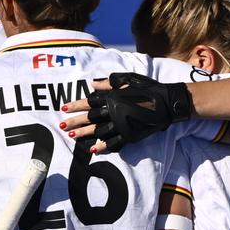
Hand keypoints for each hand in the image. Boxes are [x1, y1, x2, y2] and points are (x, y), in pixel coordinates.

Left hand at [59, 73, 194, 153]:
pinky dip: (103, 147)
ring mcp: (122, 124)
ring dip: (84, 134)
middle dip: (75, 122)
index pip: (89, 101)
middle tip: (61, 126)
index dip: (75, 105)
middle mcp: (115, 111)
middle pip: (90, 118)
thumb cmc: (148, 87)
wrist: (168, 102)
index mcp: (113, 96)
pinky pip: (114, 142)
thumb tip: (93, 84)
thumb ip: (110, 82)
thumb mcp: (129, 79)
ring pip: (98, 131)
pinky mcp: (131, 134)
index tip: (63, 108)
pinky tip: (93, 150)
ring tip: (72, 137)